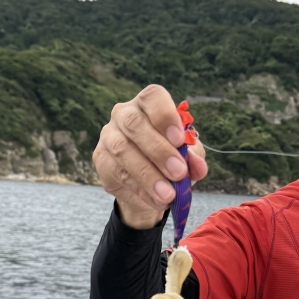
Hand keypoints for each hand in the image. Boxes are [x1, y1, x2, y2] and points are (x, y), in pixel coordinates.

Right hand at [93, 85, 207, 228]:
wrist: (148, 183)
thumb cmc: (171, 159)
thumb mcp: (188, 158)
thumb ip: (194, 159)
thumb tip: (197, 167)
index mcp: (148, 104)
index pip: (153, 98)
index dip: (165, 116)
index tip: (179, 140)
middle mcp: (124, 114)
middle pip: (134, 123)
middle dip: (158, 150)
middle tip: (178, 173)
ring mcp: (108, 136)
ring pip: (122, 151)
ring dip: (147, 175)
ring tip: (168, 195)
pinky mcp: (100, 160)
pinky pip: (116, 174)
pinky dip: (138, 190)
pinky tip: (155, 200)